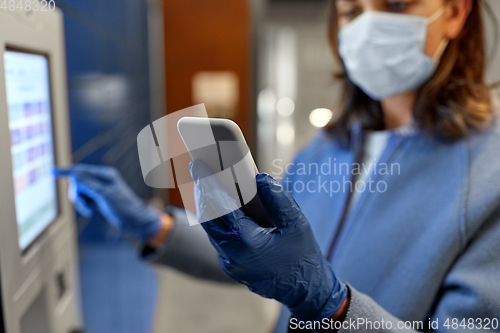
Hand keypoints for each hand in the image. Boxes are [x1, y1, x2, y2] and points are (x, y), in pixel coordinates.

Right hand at [54, 164, 160, 241]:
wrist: (135, 221)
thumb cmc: (125, 207)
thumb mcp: (106, 196)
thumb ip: (90, 185)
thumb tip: (75, 175)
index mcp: (106, 175)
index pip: (82, 170)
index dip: (67, 171)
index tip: (52, 172)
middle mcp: (102, 179)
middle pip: (78, 182)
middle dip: (77, 195)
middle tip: (84, 208)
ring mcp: (100, 188)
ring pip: (80, 191)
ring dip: (80, 202)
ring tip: (88, 211)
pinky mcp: (99, 198)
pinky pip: (84, 198)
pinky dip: (83, 205)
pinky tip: (91, 212)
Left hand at [190, 160, 347, 320]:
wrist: (305, 291)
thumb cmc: (303, 256)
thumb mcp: (296, 224)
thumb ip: (278, 199)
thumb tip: (260, 178)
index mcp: (247, 242)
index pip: (220, 207)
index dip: (208, 184)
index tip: (200, 166)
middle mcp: (232, 254)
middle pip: (207, 218)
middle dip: (202, 192)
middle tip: (199, 170)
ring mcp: (229, 263)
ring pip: (210, 230)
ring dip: (208, 207)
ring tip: (207, 184)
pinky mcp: (231, 267)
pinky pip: (218, 240)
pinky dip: (217, 221)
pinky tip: (221, 207)